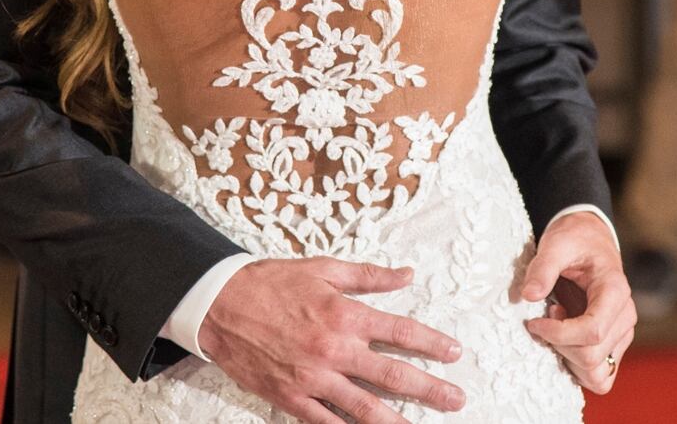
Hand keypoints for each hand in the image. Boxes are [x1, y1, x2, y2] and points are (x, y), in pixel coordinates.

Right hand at [199, 258, 466, 423]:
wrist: (219, 304)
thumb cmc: (271, 282)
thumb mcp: (322, 268)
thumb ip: (367, 275)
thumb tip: (406, 274)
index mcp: (344, 313)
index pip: (401, 331)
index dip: (431, 343)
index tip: (454, 352)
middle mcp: (334, 349)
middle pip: (393, 374)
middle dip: (430, 389)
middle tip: (457, 399)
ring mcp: (313, 378)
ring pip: (365, 408)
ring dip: (397, 421)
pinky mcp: (291, 398)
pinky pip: (327, 423)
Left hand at [522, 211, 635, 394]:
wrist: (590, 239)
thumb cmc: (575, 240)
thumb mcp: (556, 243)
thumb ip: (542, 268)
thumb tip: (529, 295)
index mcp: (614, 291)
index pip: (592, 331)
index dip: (558, 334)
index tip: (534, 322)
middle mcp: (625, 317)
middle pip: (592, 357)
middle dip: (560, 345)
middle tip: (546, 319)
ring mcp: (621, 334)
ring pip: (597, 373)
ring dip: (569, 359)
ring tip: (558, 329)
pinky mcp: (613, 344)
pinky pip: (600, 375)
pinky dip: (578, 367)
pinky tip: (565, 342)